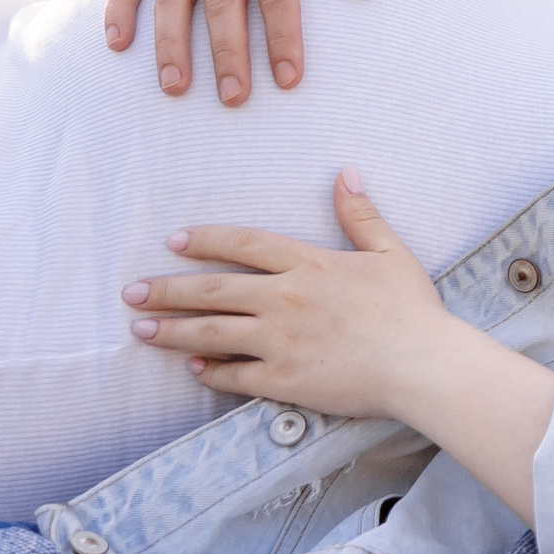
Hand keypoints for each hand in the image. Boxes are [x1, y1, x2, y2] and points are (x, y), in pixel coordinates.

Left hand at [123, 170, 553, 516]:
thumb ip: (360, 214)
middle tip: (131, 291)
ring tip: (140, 329)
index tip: (175, 241)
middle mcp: (286, 299)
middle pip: (213, 291)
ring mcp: (281, 342)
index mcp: (309, 265)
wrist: (422, 364)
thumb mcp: (389, 252)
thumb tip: (346, 172)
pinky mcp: (284, 380)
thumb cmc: (411, 310)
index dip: (206, 240)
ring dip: (171, 331)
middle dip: (166, 289)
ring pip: (212, 333)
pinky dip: (211, 371)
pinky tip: (193, 369)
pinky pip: (236, 375)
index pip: (244, 245)